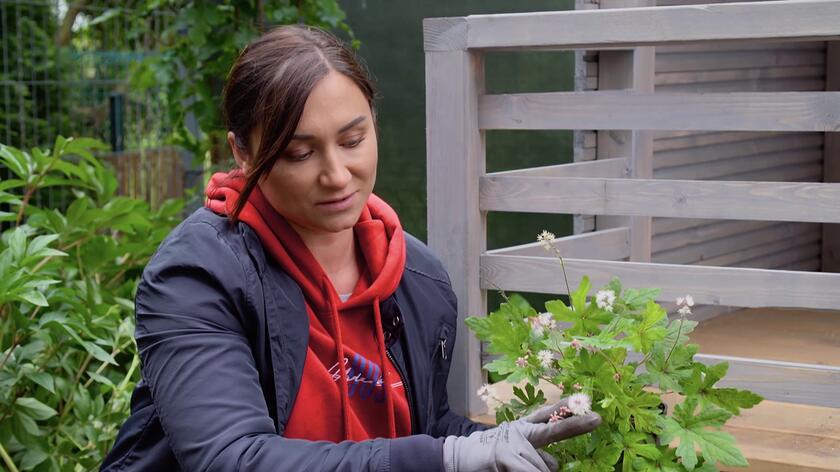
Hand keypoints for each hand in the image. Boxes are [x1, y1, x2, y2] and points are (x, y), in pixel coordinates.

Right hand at [442, 398, 601, 471]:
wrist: (457, 458)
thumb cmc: (488, 458)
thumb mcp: (515, 455)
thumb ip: (536, 457)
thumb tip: (556, 465)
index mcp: (523, 429)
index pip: (548, 416)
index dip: (568, 410)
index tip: (588, 404)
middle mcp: (520, 431)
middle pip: (553, 429)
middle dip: (576, 425)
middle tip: (597, 419)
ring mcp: (512, 442)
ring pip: (541, 467)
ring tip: (510, 469)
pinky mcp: (503, 455)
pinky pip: (528, 471)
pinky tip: (510, 469)